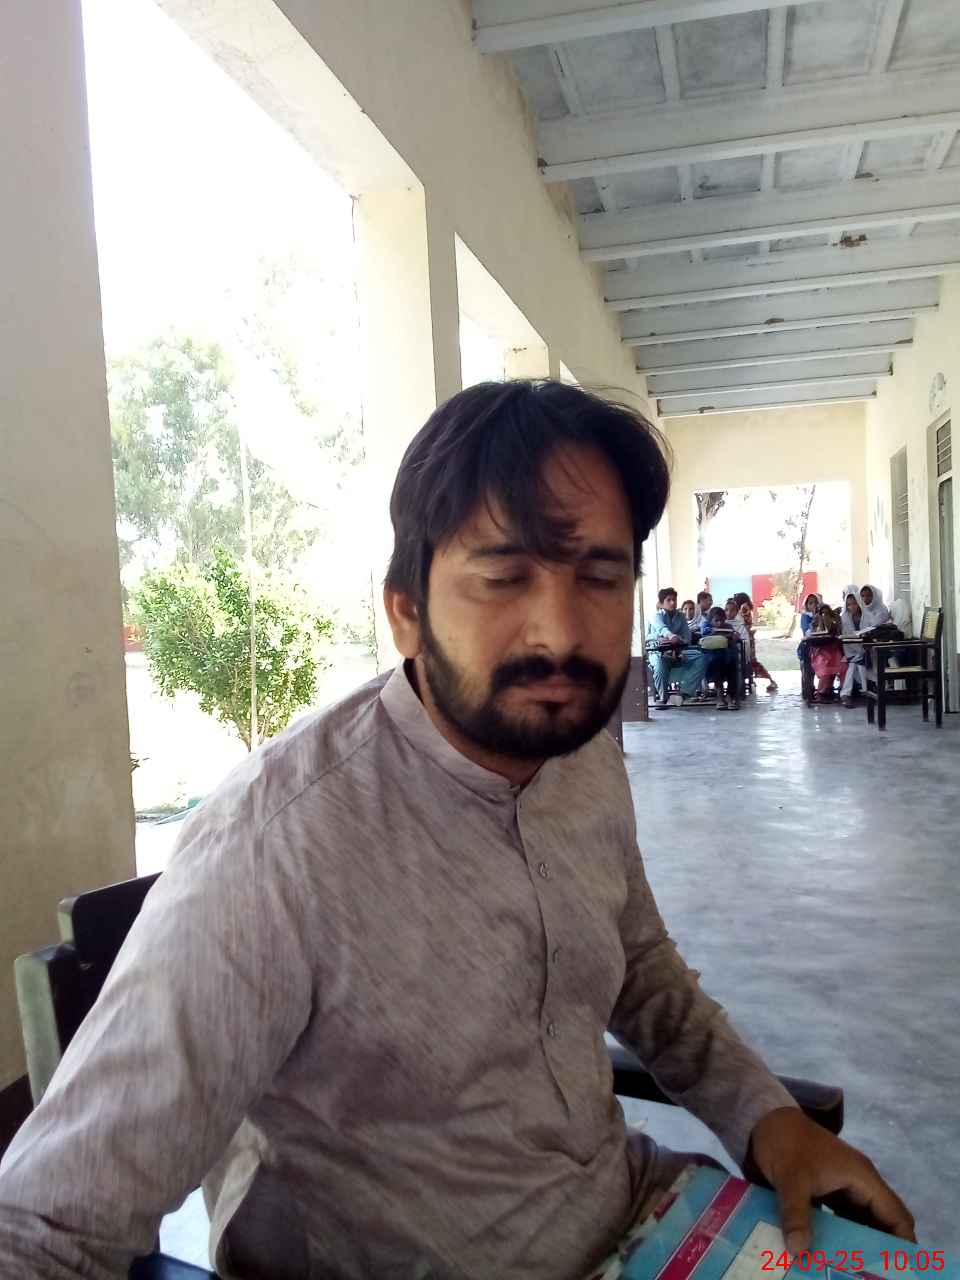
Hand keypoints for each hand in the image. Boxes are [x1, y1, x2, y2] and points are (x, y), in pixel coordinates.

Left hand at [746, 1107, 914, 1255]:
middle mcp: (859, 1184)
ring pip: (862, 1224)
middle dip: (882, 1250)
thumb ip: (796, 1214)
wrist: (766, 1121)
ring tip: (858, 1270)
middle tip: (876, 1274)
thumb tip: (799, 1252)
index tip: (900, 1270)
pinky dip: (841, 1237)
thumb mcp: (791, 1178)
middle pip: (882, 1223)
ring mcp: (844, 1188)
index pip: (896, 1216)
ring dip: (860, 1245)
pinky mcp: (828, 1193)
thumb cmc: (786, 1143)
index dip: (902, 1244)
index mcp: (862, 1177)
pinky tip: (833, 1256)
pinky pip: (842, 1220)